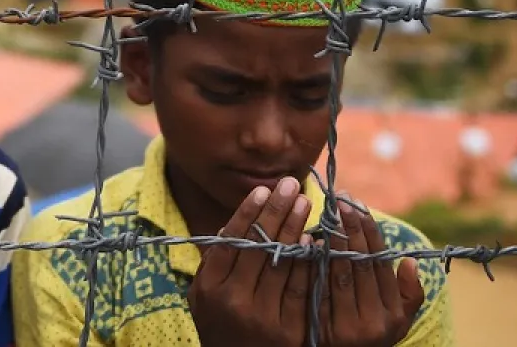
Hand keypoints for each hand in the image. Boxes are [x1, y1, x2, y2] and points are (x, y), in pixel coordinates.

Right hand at [189, 176, 313, 346]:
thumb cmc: (220, 326)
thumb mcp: (203, 296)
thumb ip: (215, 262)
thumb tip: (234, 222)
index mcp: (209, 288)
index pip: (231, 240)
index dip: (248, 212)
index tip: (262, 190)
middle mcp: (233, 301)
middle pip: (259, 245)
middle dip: (277, 210)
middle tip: (290, 185)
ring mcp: (263, 318)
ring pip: (283, 262)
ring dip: (296, 228)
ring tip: (305, 203)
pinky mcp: (289, 332)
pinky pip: (302, 288)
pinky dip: (308, 261)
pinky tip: (313, 240)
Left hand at [317, 197, 423, 346]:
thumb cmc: (371, 334)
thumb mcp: (397, 321)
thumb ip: (409, 295)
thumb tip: (411, 261)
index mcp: (392, 314)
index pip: (380, 264)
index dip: (369, 233)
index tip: (358, 205)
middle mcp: (371, 321)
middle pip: (359, 265)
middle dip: (349, 229)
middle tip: (340, 200)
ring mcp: (343, 326)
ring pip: (336, 274)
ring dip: (330, 241)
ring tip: (324, 212)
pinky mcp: (317, 327)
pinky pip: (313, 287)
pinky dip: (309, 262)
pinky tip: (305, 239)